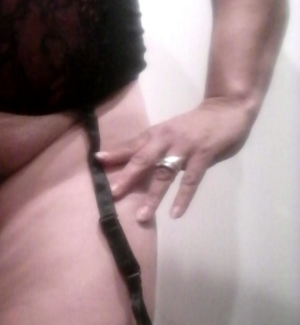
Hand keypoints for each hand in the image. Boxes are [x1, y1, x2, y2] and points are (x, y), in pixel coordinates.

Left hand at [97, 98, 252, 221]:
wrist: (226, 108)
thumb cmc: (194, 125)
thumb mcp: (170, 132)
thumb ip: (154, 148)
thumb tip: (130, 165)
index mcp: (157, 133)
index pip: (132, 145)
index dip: (115, 153)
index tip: (97, 161)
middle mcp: (167, 139)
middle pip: (143, 158)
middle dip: (128, 176)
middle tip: (114, 193)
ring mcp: (185, 147)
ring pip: (165, 173)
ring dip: (153, 196)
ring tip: (142, 215)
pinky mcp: (203, 154)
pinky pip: (191, 179)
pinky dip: (183, 197)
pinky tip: (175, 213)